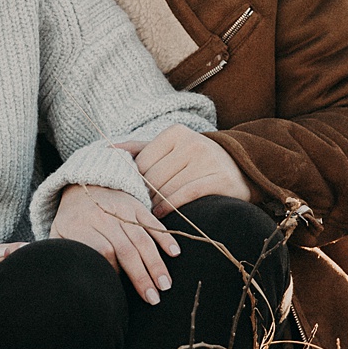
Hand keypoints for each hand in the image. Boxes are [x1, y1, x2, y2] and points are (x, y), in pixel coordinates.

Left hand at [49, 185, 180, 304]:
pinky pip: (152, 222)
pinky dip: (164, 237)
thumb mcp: (57, 235)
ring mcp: (121, 210)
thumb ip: (58, 255)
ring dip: (155, 263)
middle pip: (125, 249)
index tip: (118, 288)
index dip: (113, 270)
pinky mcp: (135, 205)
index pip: (102, 251)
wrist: (82, 184)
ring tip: (165, 285)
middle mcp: (102, 217)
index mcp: (79, 226)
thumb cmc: (70, 220)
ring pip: (142, 238)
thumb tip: (55, 279)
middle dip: (141, 276)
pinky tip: (174, 253)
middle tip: (153, 298)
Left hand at [118, 127, 251, 212]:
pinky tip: (161, 216)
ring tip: (147, 215)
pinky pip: (185, 195)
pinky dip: (170, 208)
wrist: (240, 167)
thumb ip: (140, 148)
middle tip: (137, 210)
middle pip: (154, 176)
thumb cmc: (196, 160)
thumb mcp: (170, 149)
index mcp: (176, 132)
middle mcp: (192, 142)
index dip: (134, 181)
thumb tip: (107, 149)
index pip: (143, 161)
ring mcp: (207, 159)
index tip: (131, 194)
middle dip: (144, 196)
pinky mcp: (219, 178)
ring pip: (168, 188)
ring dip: (154, 205)